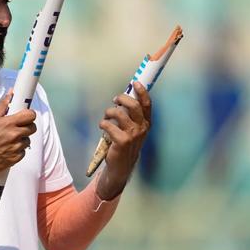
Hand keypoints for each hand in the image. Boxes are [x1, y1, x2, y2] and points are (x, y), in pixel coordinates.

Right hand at [0, 92, 36, 172]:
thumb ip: (2, 105)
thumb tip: (11, 93)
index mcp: (9, 123)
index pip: (30, 115)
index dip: (29, 114)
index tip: (26, 115)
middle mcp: (14, 135)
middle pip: (32, 127)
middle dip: (26, 126)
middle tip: (18, 127)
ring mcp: (16, 147)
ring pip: (28, 140)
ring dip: (22, 139)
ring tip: (10, 139)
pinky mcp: (16, 158)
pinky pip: (24, 151)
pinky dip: (18, 150)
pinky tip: (8, 148)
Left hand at [96, 82, 151, 199]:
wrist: (121, 166)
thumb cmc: (125, 144)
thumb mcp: (133, 130)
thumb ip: (131, 116)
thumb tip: (123, 98)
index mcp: (146, 124)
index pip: (147, 105)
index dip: (142, 92)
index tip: (135, 83)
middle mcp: (142, 128)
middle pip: (133, 105)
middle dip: (122, 98)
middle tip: (115, 100)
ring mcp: (133, 135)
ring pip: (119, 113)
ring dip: (109, 112)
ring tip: (106, 117)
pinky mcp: (122, 141)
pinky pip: (108, 125)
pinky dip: (103, 124)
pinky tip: (103, 128)